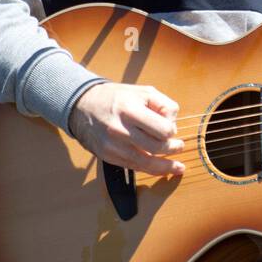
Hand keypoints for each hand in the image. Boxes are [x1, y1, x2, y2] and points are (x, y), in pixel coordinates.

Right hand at [68, 82, 185, 175]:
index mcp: (130, 110)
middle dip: (172, 149)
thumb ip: (163, 105)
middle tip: (179, 146)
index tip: (172, 130)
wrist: (83, 106)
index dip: (172, 131)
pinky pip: (133, 167)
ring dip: (165, 167)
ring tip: (178, 167)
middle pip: (156, 148)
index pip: (162, 130)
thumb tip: (173, 124)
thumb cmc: (116, 98)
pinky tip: (161, 169)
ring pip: (146, 163)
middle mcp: (120, 129)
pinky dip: (150, 170)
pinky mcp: (108, 156)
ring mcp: (113, 145)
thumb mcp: (142, 91)